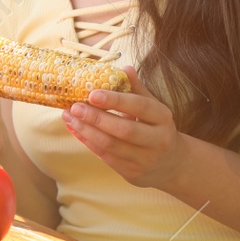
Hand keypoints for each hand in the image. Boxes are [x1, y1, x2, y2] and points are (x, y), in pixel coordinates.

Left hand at [62, 66, 187, 187]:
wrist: (171, 164)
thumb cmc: (156, 128)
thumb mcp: (153, 108)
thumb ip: (137, 89)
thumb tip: (124, 67)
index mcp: (163, 118)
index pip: (140, 107)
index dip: (116, 100)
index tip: (93, 93)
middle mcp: (157, 140)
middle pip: (124, 130)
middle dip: (96, 118)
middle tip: (74, 106)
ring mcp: (144, 159)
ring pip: (110, 145)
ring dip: (85, 131)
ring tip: (68, 117)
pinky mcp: (131, 173)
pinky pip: (104, 156)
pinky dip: (87, 142)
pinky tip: (74, 129)